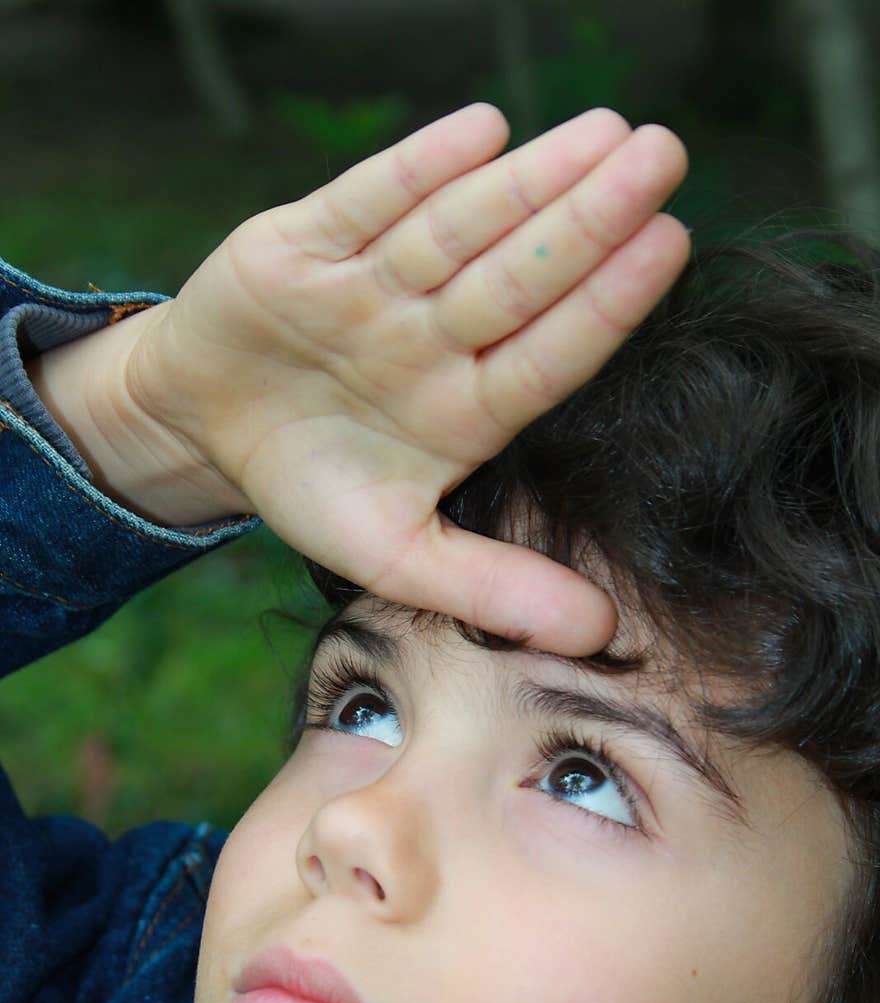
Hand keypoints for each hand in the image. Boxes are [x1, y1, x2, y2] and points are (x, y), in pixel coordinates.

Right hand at [126, 103, 689, 654]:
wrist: (204, 428)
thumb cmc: (308, 484)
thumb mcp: (390, 553)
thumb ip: (490, 588)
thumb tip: (598, 633)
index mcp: (466, 408)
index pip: (548, 354)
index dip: (605, 304)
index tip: (670, 246)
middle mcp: (434, 337)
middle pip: (519, 274)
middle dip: (587, 219)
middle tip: (662, 155)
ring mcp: (375, 285)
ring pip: (458, 228)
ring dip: (526, 180)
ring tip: (603, 132)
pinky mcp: (310, 242)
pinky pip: (367, 200)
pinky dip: (419, 168)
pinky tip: (484, 132)